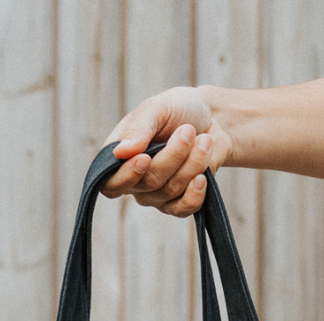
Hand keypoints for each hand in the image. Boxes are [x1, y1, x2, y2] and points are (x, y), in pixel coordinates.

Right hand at [101, 87, 227, 216]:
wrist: (212, 118)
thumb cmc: (179, 109)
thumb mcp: (157, 108)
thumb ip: (138, 128)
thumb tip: (119, 153)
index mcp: (120, 158)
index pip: (111, 183)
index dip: (126, 177)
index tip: (145, 158)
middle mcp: (135, 181)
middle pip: (148, 183)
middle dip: (173, 156)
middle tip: (188, 131)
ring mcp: (156, 195)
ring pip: (170, 191)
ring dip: (192, 164)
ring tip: (204, 140)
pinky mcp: (178, 203)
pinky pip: (183, 209)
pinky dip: (195, 192)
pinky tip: (203, 176)